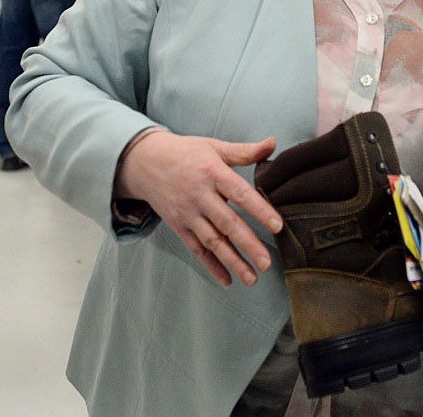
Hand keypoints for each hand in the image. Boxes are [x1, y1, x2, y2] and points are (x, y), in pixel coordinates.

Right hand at [115, 129, 281, 287]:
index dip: (259, 210)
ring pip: (212, 241)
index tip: (277, 226)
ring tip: (252, 278)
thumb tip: (273, 143)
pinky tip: (227, 280)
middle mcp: (199, 195)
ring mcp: (187, 213)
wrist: (145, 162)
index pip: (240, 193)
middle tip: (267, 262)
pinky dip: (211, 266)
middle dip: (248, 244)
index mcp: (212, 173)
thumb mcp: (215, 147)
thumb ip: (245, 151)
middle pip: (227, 223)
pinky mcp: (178, 226)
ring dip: (232, 261)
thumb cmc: (186, 153)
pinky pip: (196, 250)